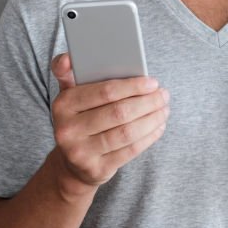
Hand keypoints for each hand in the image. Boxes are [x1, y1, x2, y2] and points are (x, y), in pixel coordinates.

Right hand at [50, 53, 168, 188]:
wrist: (72, 163)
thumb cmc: (79, 119)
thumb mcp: (69, 96)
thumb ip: (67, 73)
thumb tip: (69, 58)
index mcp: (63, 104)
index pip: (105, 92)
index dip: (133, 86)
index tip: (153, 82)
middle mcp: (68, 129)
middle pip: (119, 112)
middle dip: (147, 102)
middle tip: (164, 95)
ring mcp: (80, 152)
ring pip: (127, 132)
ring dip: (152, 119)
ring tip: (164, 109)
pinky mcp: (96, 169)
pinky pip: (129, 151)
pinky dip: (148, 137)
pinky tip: (158, 127)